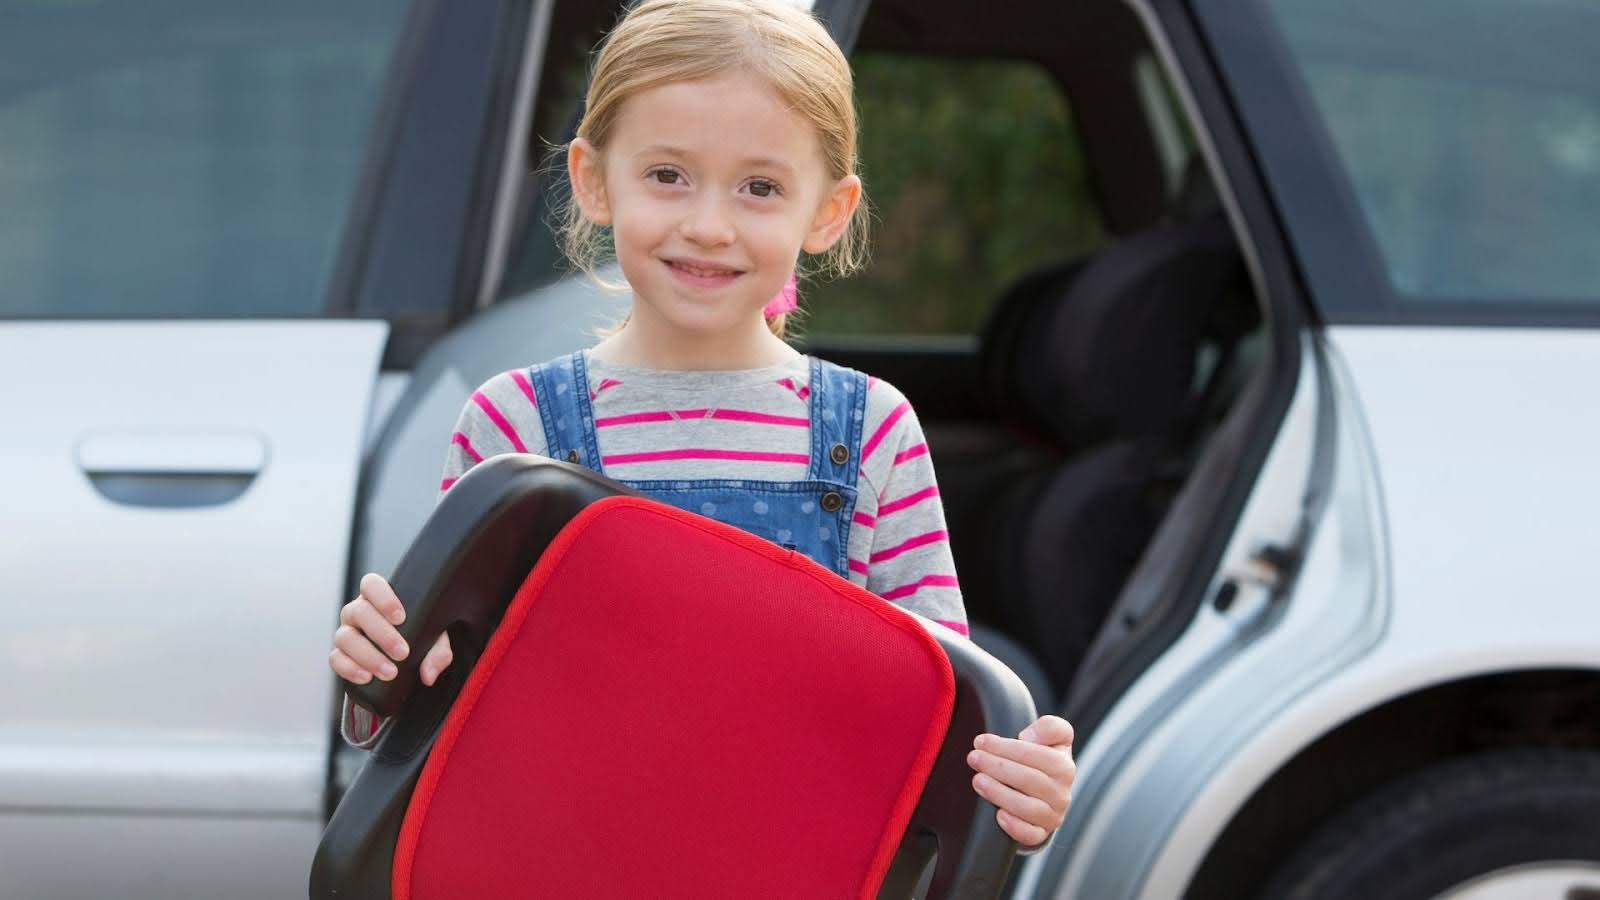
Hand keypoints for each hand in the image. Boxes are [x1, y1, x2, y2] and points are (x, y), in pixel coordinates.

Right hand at [328, 572, 453, 686]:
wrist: (402, 665)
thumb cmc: (416, 641)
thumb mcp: (434, 642)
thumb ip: (438, 652)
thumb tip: (428, 674)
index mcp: (379, 598)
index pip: (371, 584)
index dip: (383, 598)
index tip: (400, 617)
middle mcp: (358, 612)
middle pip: (359, 612)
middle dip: (382, 634)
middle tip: (402, 652)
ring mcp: (346, 632)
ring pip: (345, 637)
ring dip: (368, 655)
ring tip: (389, 672)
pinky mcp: (339, 655)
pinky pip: (335, 659)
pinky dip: (350, 669)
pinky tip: (367, 677)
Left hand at [967, 714, 1075, 847]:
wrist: (1044, 793)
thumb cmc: (1041, 760)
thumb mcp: (1051, 738)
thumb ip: (1049, 727)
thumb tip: (1030, 737)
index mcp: (1064, 767)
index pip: (1038, 755)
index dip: (1008, 747)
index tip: (981, 741)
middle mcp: (1062, 793)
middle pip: (1030, 780)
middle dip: (997, 767)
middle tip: (973, 758)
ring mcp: (1052, 816)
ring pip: (1029, 808)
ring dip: (1000, 793)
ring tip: (977, 780)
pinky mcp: (1040, 833)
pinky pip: (1031, 835)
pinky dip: (1015, 826)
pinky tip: (998, 815)